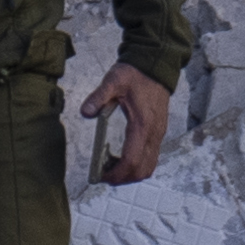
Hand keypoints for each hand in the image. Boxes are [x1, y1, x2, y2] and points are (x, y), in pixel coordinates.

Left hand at [81, 64, 170, 185]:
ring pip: (149, 166)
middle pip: (142, 170)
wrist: (155, 65)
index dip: (117, 173)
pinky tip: (121, 157)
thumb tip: (85, 112)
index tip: (101, 176)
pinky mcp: (158, 132)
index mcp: (142, 124)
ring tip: (111, 168)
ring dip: (131, 173)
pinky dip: (137, 164)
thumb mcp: (113, 80)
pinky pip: (151, 157)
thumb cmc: (135, 73)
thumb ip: (98, 96)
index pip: (132, 160)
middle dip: (123, 178)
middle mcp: (154, 133)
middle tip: (104, 176)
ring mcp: (158, 134)